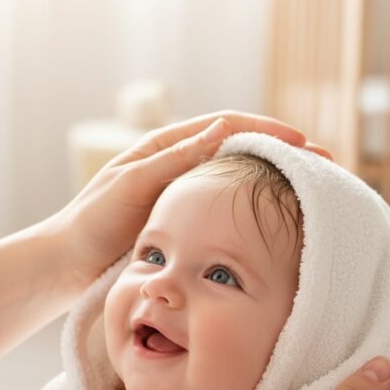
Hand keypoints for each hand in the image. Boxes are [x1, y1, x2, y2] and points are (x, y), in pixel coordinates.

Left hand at [42, 112, 330, 295]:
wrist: (67, 263)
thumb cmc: (92, 221)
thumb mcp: (132, 185)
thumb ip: (175, 160)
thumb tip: (221, 131)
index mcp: (166, 146)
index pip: (227, 127)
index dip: (267, 131)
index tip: (302, 142)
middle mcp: (179, 164)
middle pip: (240, 150)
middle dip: (281, 154)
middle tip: (322, 164)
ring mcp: (184, 193)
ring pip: (237, 179)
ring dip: (272, 180)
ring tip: (309, 190)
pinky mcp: (184, 221)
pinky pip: (225, 207)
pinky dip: (252, 206)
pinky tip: (272, 218)